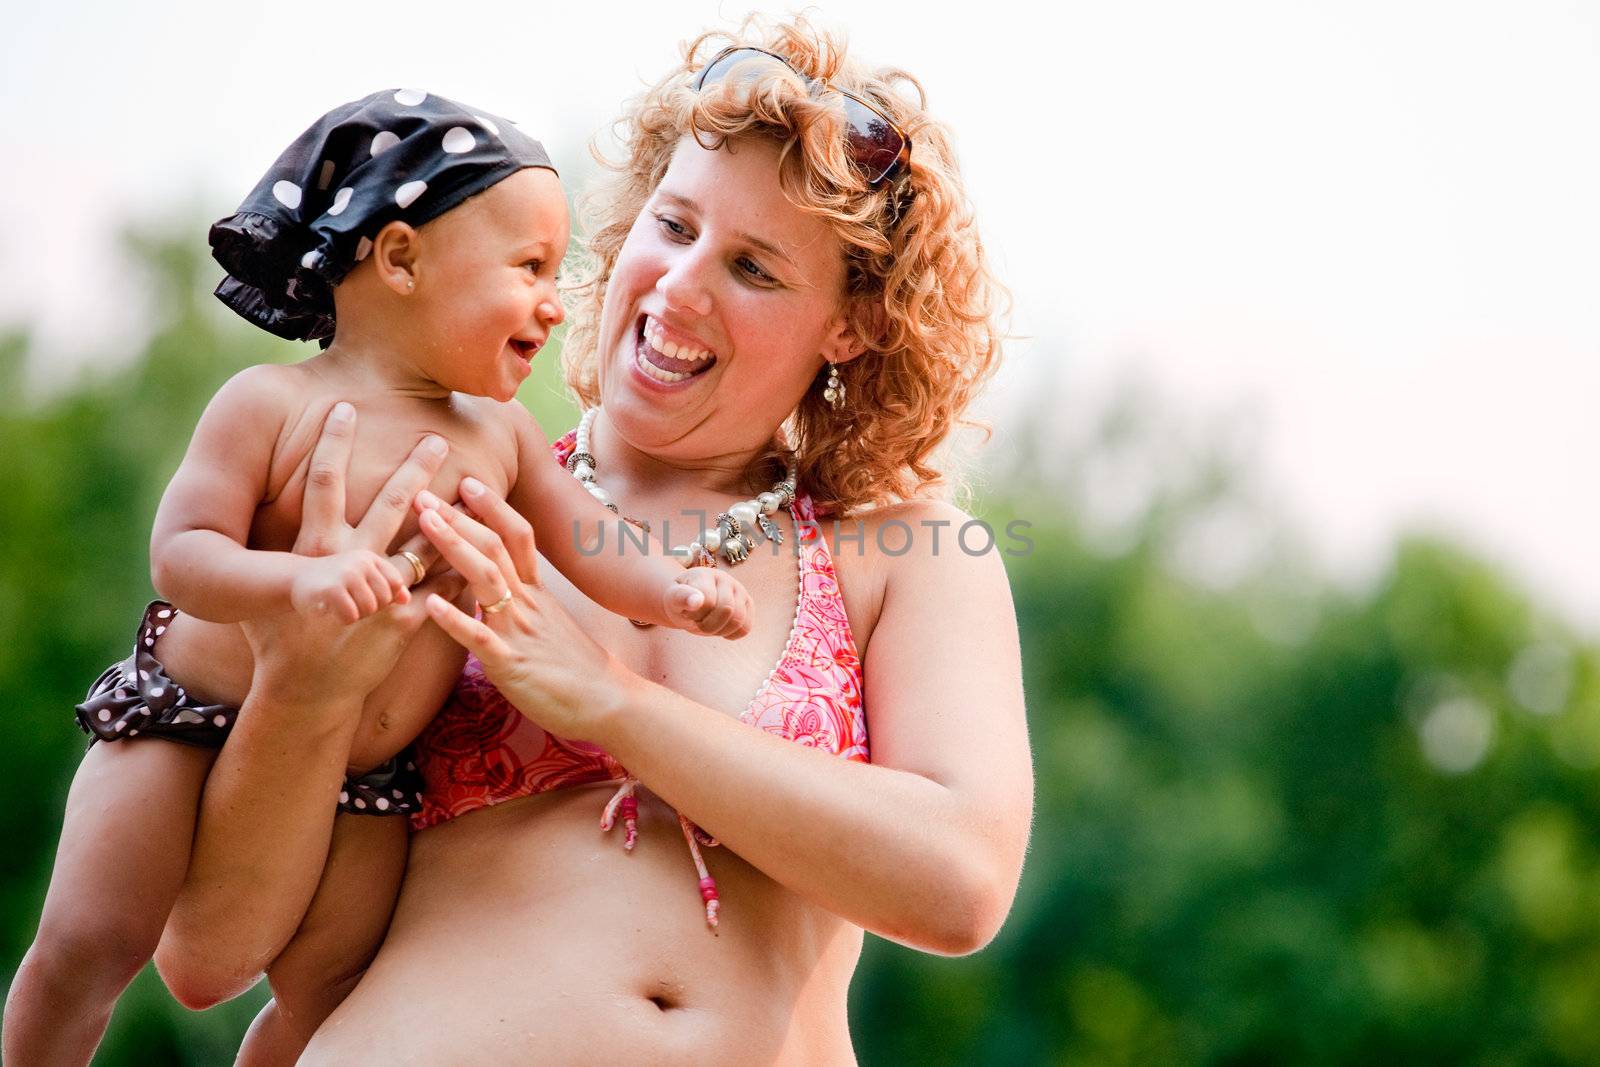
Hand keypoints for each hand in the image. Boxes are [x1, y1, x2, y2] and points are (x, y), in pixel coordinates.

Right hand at [240, 403, 464, 707]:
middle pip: (390, 503)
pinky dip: (464, 562)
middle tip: (437, 436)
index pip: (321, 485)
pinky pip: (444, 582)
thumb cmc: (277, 639)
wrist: (305, 693)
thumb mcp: (259, 590)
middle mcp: (348, 563)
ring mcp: (381, 590)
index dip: (331, 444)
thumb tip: (227, 514)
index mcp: (310, 549)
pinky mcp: (407, 619)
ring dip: (452, 513)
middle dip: (415, 467)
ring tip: (476, 486)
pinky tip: (486, 542)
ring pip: (427, 540)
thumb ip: (261, 551)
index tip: (345, 408)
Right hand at [289, 549, 410, 621]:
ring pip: (369, 608)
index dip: (384, 597)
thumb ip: (386, 586)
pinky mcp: (331, 590)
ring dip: (355, 614)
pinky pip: (352, 616)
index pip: (396, 584)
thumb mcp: (360, 578)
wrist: (292, 580)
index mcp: (371, 558)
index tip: (364, 596)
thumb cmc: (333, 582)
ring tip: (340, 605)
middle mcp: (361, 562)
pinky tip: (330, 610)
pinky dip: (342, 619)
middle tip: (349, 603)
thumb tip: (407, 599)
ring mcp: (346, 574)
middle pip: (384, 599)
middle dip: (370, 608)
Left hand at [414, 479, 627, 742]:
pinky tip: (432, 604)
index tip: (468, 482)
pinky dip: (455, 619)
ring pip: (486, 578)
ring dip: (454, 546)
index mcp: (537, 593)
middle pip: (495, 547)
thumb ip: (524, 603)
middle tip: (424, 491)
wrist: (609, 702)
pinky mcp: (511, 664)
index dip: (493, 507)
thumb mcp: (550, 624)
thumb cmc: (577, 668)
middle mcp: (528, 603)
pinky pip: (480, 637)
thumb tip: (496, 589)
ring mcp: (520, 630)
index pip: (517, 536)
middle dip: (458, 517)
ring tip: (425, 522)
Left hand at [665, 567, 751, 638]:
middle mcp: (725, 579)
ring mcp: (739, 590)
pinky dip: (732, 634)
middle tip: (697, 622)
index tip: (687, 613)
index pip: (708, 600)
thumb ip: (681, 597)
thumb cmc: (681, 601)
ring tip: (708, 625)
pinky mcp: (748, 604)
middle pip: (727, 609)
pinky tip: (720, 629)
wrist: (691, 601)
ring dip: (720, 631)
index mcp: (705, 574)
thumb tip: (697, 601)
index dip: (696, 615)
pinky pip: (746, 628)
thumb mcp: (673, 599)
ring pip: (739, 620)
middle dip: (709, 625)